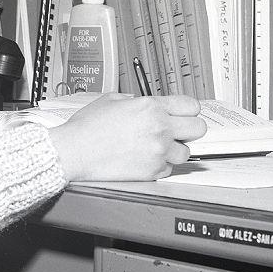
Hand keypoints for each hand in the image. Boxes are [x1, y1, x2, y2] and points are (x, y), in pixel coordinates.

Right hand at [47, 93, 206, 181]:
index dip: (188, 110)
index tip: (183, 115)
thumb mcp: (109, 100)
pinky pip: (168, 169)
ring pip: (186, 152)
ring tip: (157, 148)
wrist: (74, 152)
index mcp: (151, 107)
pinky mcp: (152, 171)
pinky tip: (145, 160)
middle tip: (176, 132)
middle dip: (188, 130)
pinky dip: (160, 166)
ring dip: (174, 150)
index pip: (191, 106)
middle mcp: (159, 128)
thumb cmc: (86, 128)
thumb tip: (140, 103)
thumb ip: (133, 100)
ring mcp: (158, 151)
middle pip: (199, 129)